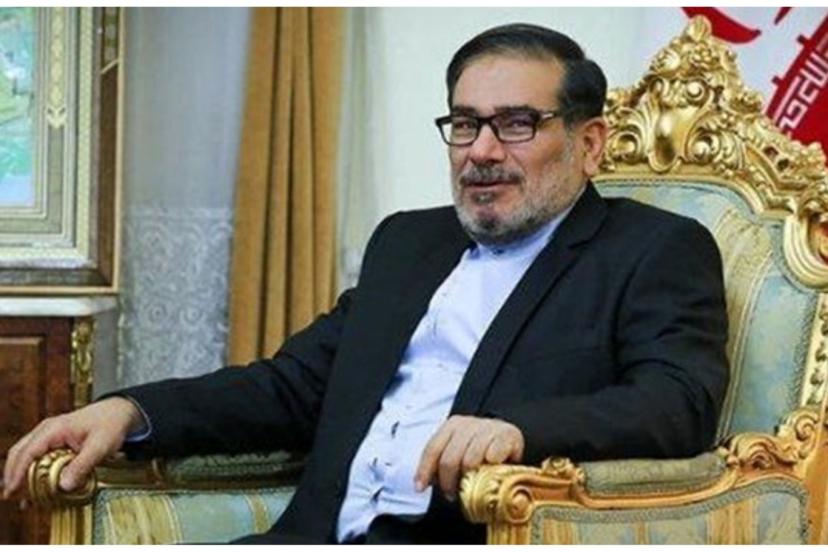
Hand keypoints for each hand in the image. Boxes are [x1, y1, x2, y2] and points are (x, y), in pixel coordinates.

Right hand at [2, 397, 143, 499]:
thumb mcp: (100, 446)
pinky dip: (30, 469)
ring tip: (19, 495)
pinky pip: (36, 455)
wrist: (119, 412)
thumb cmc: (110, 423)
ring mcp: (48, 434)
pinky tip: (32, 485)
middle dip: (12, 474)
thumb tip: (64, 485)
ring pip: (25, 453)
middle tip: (11, 495)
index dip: (17, 471)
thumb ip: (83, 465)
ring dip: (20, 473)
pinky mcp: (53, 440)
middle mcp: (47, 430)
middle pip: (19, 452)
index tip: (12, 489)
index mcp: (55, 428)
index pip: (28, 451)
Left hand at [414, 415, 523, 500]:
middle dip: (447, 481)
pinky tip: (491, 469)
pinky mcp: (508, 434)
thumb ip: (440, 461)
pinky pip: (494, 455)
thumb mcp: (457, 450)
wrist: (507, 435)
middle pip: (450, 458)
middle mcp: (469, 423)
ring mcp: (488, 427)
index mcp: (452, 425)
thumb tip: (423, 482)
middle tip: (451, 494)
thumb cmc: (479, 447)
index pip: (433, 449)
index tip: (420, 488)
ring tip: (471, 487)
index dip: (424, 470)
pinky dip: (490, 465)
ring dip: (469, 479)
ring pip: (470, 459)